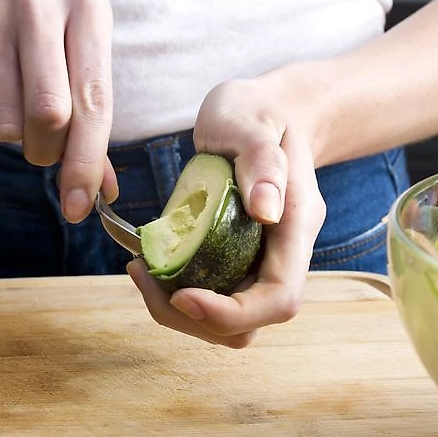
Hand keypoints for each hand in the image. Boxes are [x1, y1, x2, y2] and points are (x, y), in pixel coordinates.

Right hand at [0, 0, 116, 222]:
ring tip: (3, 100)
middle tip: (37, 146)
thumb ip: (90, 132)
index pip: (94, 100)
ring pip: (5, 117)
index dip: (86, 162)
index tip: (78, 206)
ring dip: (6, 131)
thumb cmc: (28, 53)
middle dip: (44, 149)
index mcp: (87, 4)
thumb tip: (104, 192)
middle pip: (50, 113)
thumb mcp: (69, 75)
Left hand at [128, 74, 325, 347]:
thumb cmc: (259, 112)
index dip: (231, 313)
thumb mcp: (254, 122)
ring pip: (229, 323)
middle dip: (193, 318)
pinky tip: (150, 265)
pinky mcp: (237, 262)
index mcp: (296, 227)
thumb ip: (262, 159)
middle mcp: (284, 256)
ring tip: (142, 271)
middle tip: (143, 275)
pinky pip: (211, 298)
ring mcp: (261, 263)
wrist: (270, 114)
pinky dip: (176, 295)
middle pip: (250, 324)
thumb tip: (265, 210)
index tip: (182, 295)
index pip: (279, 299)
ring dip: (179, 312)